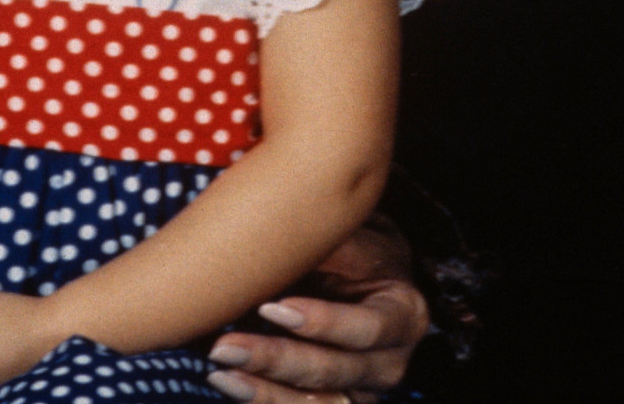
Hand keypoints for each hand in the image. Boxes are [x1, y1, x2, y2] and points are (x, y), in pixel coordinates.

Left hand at [205, 222, 430, 402]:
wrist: (362, 272)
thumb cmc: (351, 247)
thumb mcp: (349, 237)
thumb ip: (323, 246)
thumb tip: (270, 238)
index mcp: (403, 315)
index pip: (365, 328)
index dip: (321, 322)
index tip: (270, 307)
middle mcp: (389, 362)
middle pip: (334, 371)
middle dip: (276, 360)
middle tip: (225, 346)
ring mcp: (364, 390)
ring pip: (318, 403)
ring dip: (265, 391)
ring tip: (221, 372)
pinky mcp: (339, 403)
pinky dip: (265, 401)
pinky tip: (231, 383)